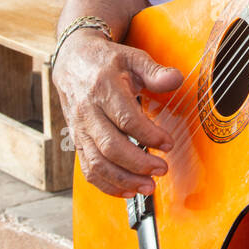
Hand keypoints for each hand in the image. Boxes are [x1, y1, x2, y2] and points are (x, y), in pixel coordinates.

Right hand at [53, 29, 182, 197]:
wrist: (72, 60)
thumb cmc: (106, 61)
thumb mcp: (133, 58)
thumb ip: (155, 71)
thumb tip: (175, 80)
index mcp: (102, 87)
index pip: (126, 119)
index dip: (149, 135)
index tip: (168, 144)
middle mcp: (87, 111)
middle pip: (111, 146)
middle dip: (139, 163)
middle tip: (162, 169)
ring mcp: (79, 128)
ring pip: (97, 163)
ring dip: (124, 180)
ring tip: (148, 187)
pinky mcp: (76, 141)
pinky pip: (88, 169)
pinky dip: (107, 185)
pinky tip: (128, 190)